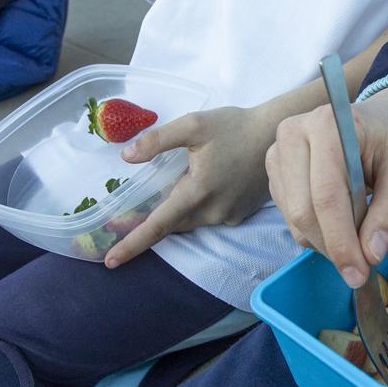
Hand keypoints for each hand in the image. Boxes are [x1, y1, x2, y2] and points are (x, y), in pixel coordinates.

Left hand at [104, 105, 277, 267]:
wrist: (277, 134)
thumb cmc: (235, 127)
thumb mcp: (193, 125)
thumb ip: (158, 140)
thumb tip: (126, 157)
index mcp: (197, 191)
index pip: (158, 225)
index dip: (133, 244)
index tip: (111, 261)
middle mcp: (213, 211)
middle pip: (174, 224)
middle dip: (153, 224)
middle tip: (130, 217)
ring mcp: (229, 215)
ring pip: (192, 221)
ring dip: (179, 211)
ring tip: (179, 187)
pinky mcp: (240, 214)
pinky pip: (211, 216)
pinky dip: (200, 206)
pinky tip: (208, 184)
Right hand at [265, 86, 387, 288]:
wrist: (379, 120)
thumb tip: (372, 253)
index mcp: (327, 125)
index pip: (326, 195)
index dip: (341, 240)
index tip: (358, 273)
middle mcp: (292, 133)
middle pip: (303, 210)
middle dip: (333, 246)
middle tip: (361, 267)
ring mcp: (277, 152)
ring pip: (293, 219)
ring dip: (326, 240)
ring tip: (358, 230)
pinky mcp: (274, 171)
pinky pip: (289, 217)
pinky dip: (316, 231)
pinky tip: (340, 218)